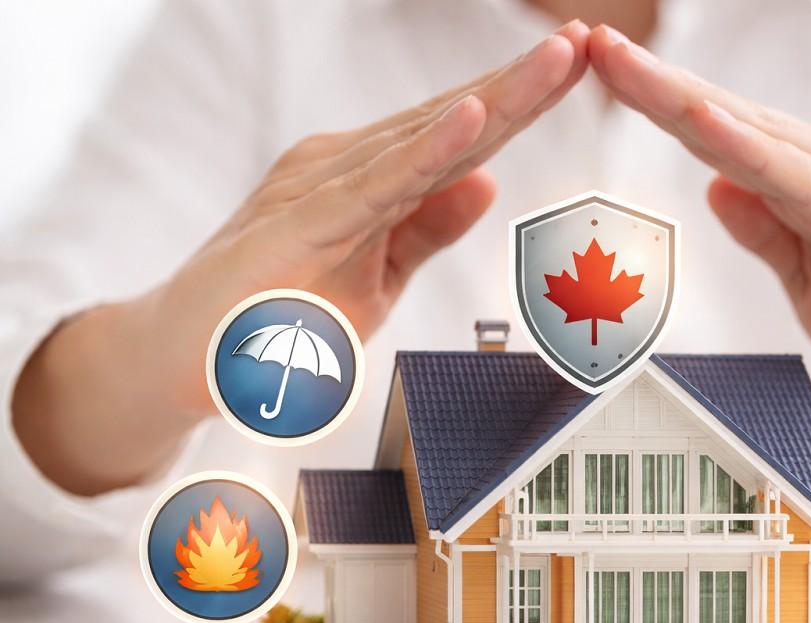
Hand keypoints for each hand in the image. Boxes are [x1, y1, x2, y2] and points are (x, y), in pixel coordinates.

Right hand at [13, 22, 589, 494]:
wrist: (183, 353)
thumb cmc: (280, 311)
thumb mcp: (377, 273)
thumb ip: (428, 228)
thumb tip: (488, 180)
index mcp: (368, 176)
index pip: (458, 134)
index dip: (519, 100)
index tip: (575, 69)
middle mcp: (346, 164)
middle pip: (452, 120)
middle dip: (524, 82)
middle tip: (587, 40)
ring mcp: (322, 185)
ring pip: (427, 137)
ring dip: (497, 96)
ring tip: (557, 58)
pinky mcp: (304, 220)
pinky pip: (379, 183)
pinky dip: (429, 148)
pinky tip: (475, 119)